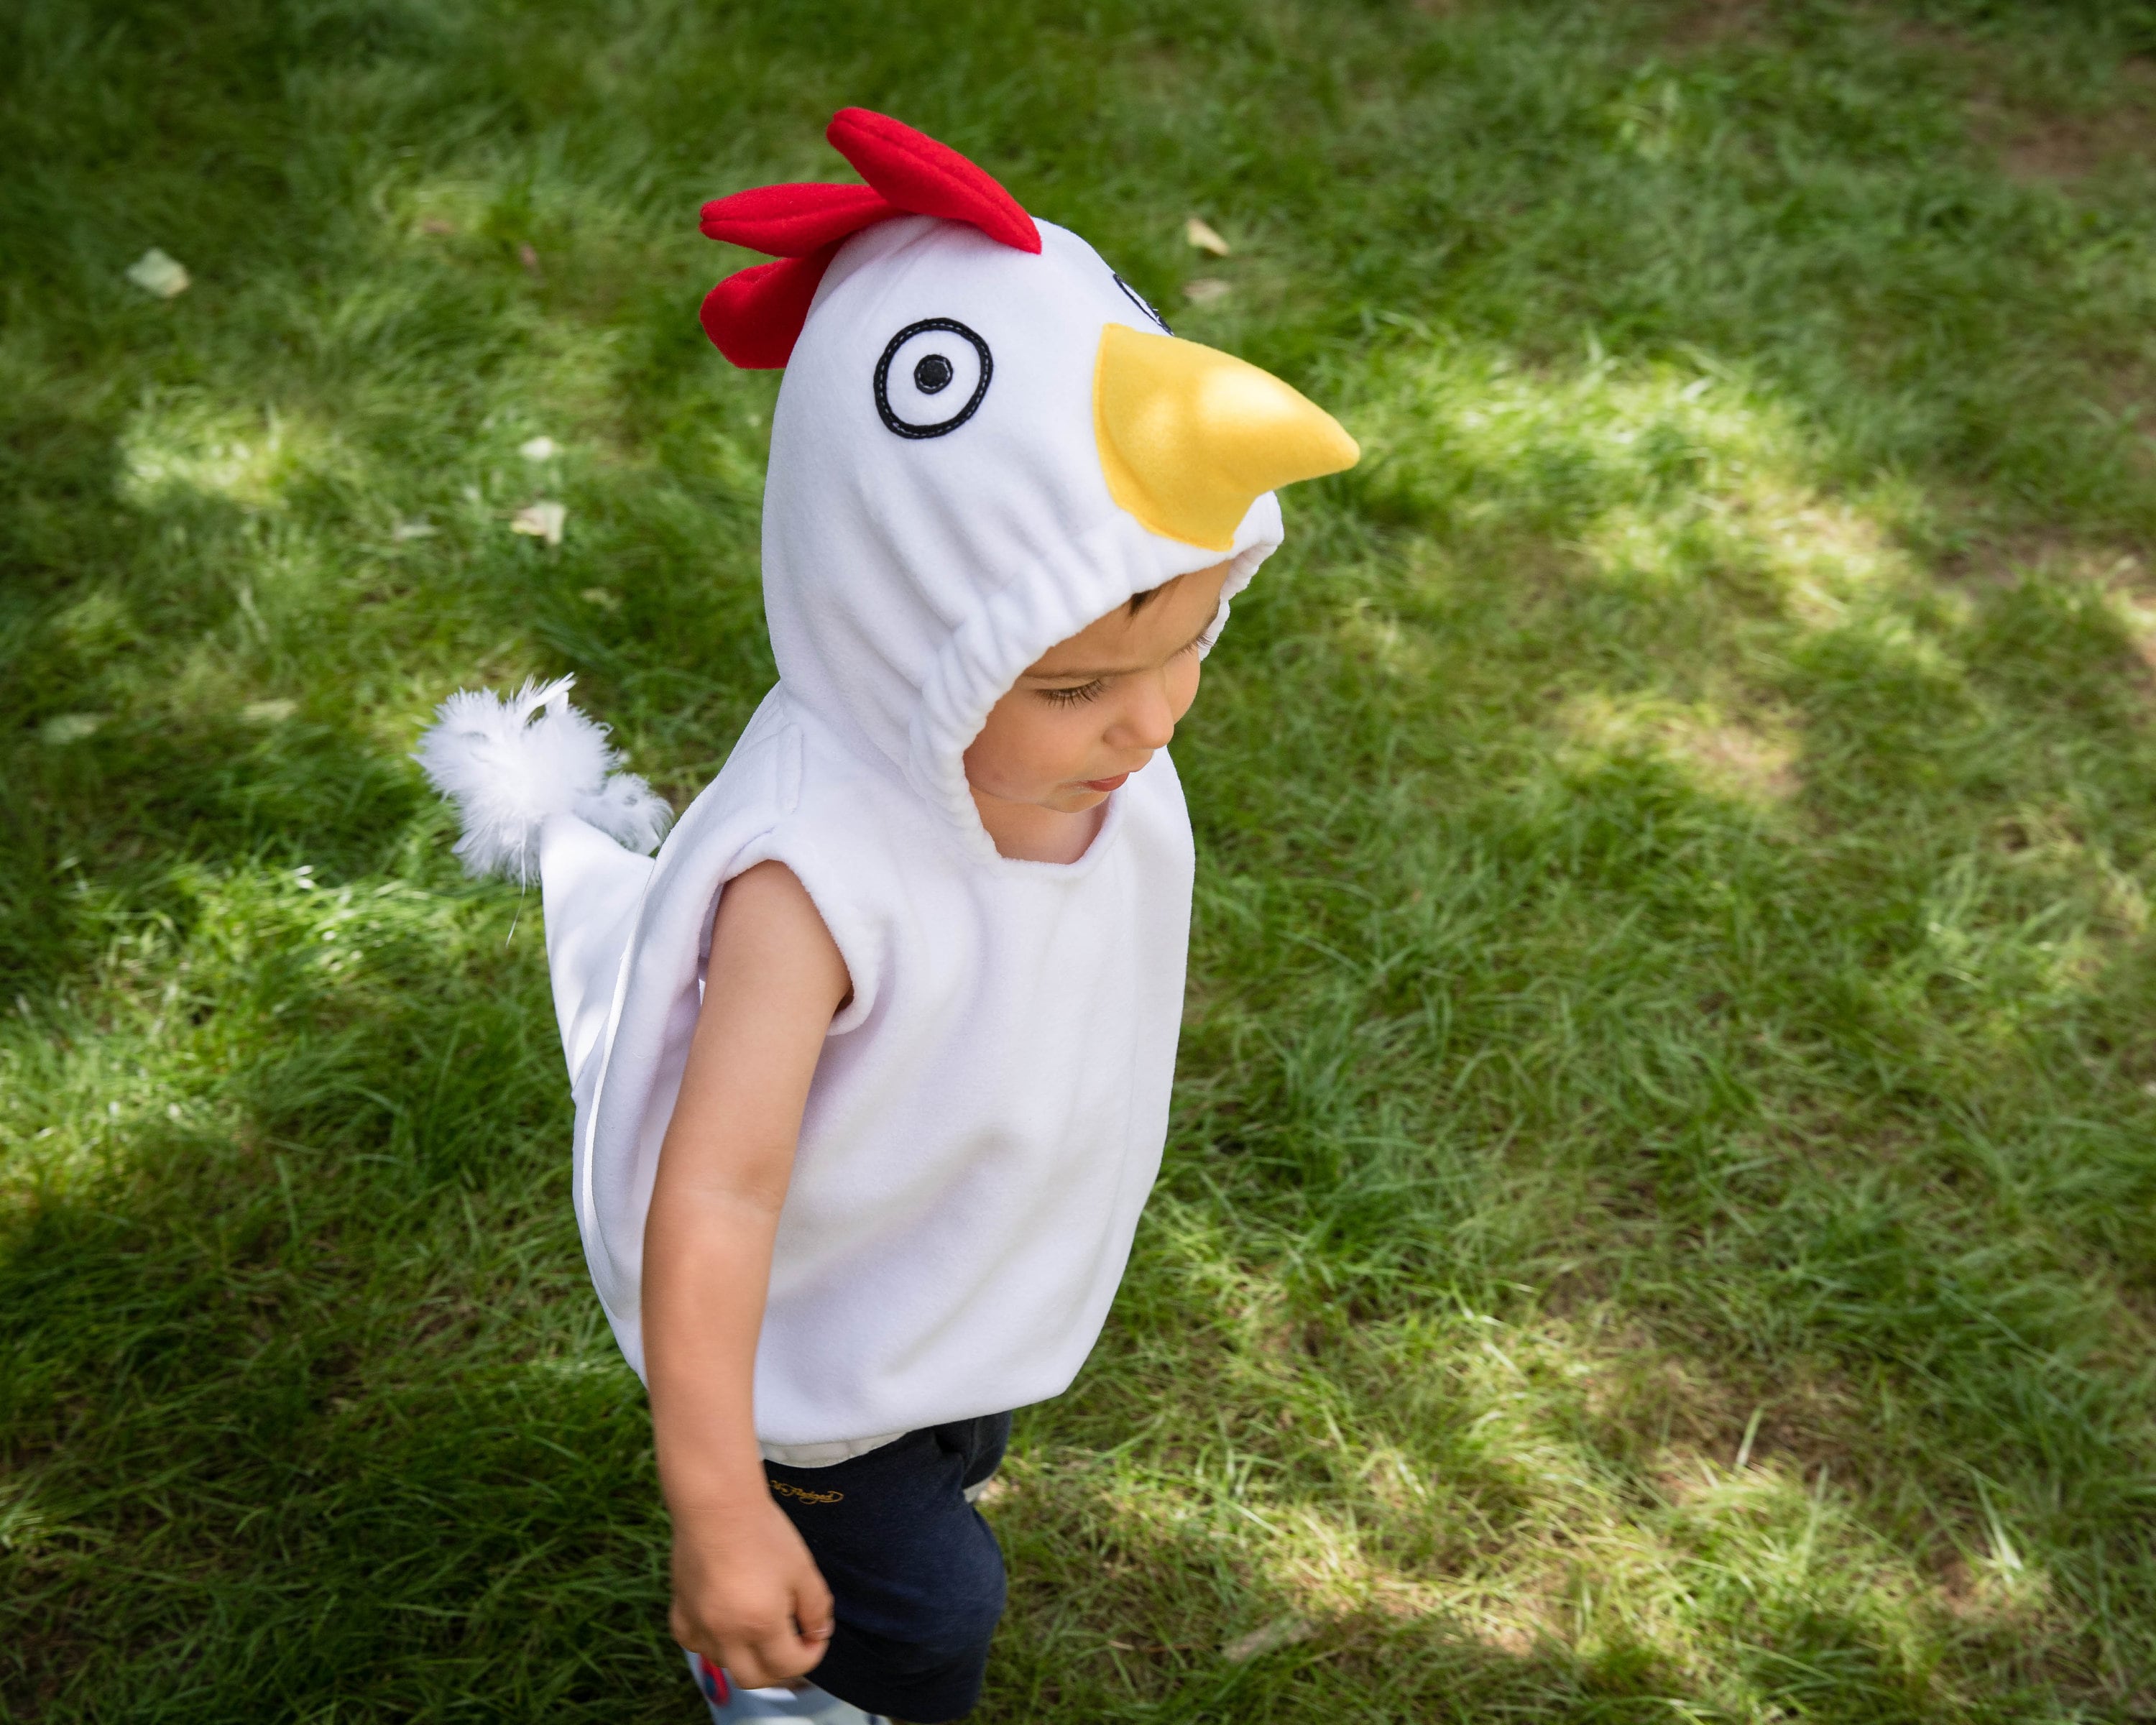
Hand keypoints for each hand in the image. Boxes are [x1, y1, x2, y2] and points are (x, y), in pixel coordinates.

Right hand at [670, 1494, 835, 1689]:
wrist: (718, 1504)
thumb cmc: (764, 1532)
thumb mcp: (802, 1569)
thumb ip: (815, 1608)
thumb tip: (818, 1633)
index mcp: (762, 1625)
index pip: (790, 1665)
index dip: (811, 1654)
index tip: (815, 1635)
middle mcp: (727, 1634)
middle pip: (754, 1678)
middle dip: (779, 1668)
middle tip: (791, 1644)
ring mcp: (699, 1625)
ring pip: (724, 1662)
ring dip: (746, 1656)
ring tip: (759, 1629)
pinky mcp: (680, 1610)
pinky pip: (694, 1643)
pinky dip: (711, 1642)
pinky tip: (723, 1623)